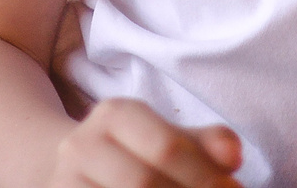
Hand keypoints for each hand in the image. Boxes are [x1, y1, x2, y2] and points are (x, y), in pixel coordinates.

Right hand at [50, 98, 240, 187]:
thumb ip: (206, 145)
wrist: (74, 170)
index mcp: (115, 114)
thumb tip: (232, 156)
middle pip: (143, 183)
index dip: (205, 177)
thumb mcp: (170, 139)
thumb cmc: (137, 155)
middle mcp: (81, 145)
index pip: (167, 147)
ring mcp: (64, 181)